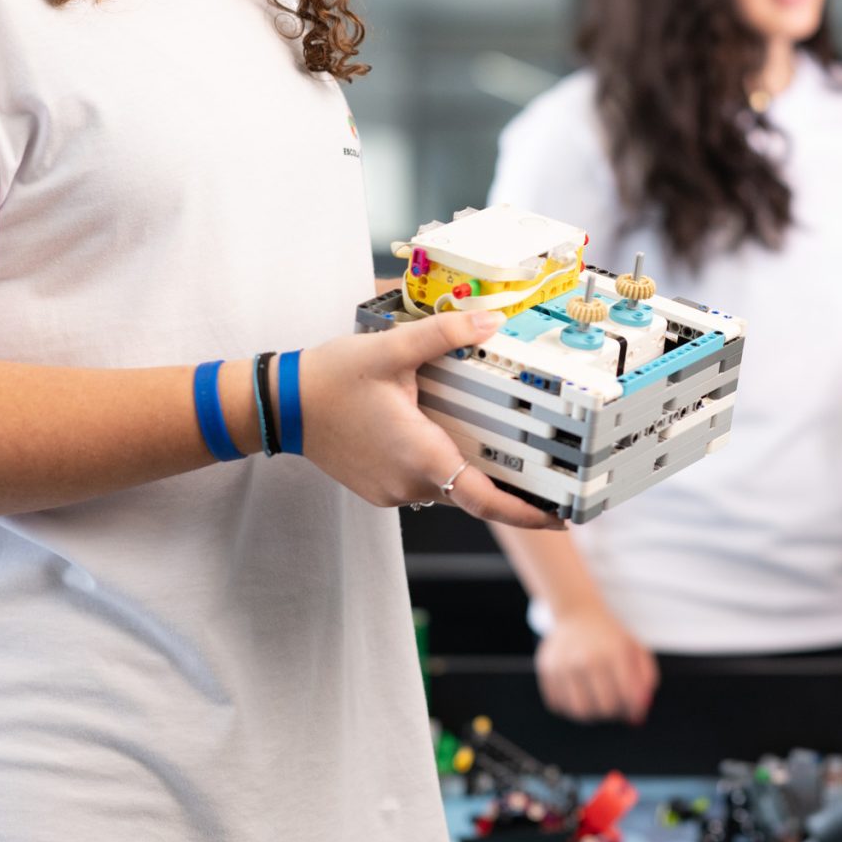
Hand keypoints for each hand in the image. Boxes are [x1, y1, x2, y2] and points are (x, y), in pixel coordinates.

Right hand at [297, 311, 562, 530]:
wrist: (281, 405)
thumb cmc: (331, 380)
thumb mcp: (390, 350)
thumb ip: (443, 335)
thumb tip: (490, 322)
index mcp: (419, 455)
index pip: (483, 498)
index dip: (526, 514)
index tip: (560, 519)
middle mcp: (408, 483)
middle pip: (472, 491)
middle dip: (510, 485)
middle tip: (550, 474)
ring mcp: (392, 490)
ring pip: (449, 486)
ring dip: (473, 470)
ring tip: (506, 447)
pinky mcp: (381, 487)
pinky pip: (425, 482)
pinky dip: (445, 465)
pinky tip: (452, 437)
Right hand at [535, 606, 657, 723]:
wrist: (577, 614)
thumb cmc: (610, 637)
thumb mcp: (636, 648)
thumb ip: (646, 678)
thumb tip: (638, 712)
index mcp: (613, 651)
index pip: (626, 696)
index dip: (632, 708)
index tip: (631, 707)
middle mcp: (587, 658)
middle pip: (603, 708)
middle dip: (612, 713)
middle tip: (613, 706)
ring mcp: (564, 664)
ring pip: (579, 711)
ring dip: (590, 714)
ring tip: (595, 702)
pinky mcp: (546, 669)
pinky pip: (557, 705)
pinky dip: (569, 707)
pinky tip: (578, 694)